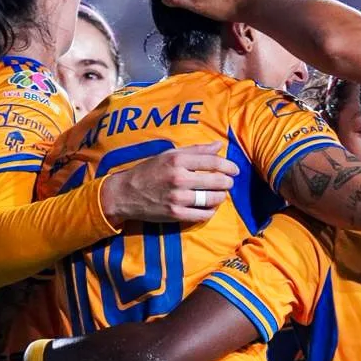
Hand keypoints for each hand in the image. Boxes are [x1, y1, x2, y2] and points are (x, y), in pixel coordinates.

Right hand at [101, 142, 239, 224]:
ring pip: (212, 199)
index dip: (229, 166)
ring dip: (221, 197)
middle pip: (217, 181)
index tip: (234, 170)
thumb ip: (195, 150)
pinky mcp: (175, 214)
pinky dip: (210, 211)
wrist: (125, 193)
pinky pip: (203, 215)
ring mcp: (177, 198)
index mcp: (177, 160)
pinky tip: (209, 207)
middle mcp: (179, 178)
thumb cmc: (149, 171)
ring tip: (220, 194)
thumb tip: (219, 146)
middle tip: (228, 183)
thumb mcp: (169, 155)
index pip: (213, 162)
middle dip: (227, 182)